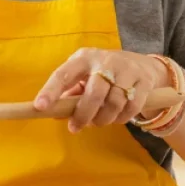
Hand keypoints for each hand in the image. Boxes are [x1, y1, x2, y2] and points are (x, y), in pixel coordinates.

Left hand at [33, 49, 170, 132]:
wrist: (143, 64)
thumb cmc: (104, 73)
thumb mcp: (85, 75)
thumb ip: (70, 92)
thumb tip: (52, 112)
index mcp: (83, 58)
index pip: (63, 74)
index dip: (50, 91)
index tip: (40, 107)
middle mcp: (105, 60)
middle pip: (93, 93)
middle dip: (83, 115)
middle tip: (76, 127)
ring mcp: (127, 69)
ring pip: (114, 102)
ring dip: (103, 119)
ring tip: (98, 122)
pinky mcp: (144, 81)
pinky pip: (131, 107)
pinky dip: (121, 118)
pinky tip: (116, 118)